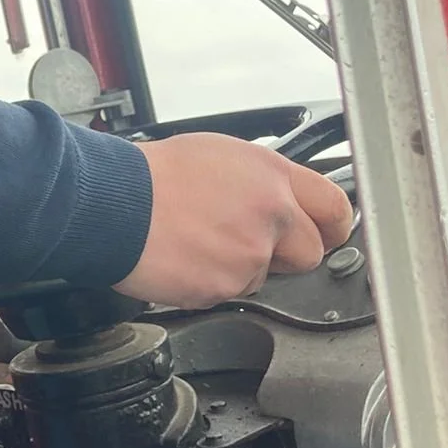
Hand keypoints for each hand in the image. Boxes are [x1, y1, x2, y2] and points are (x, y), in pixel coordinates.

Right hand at [116, 132, 353, 309]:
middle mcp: (269, 214)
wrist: (113, 203)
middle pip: (309, 253)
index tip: (326, 234)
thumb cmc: (152, 176)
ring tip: (199, 242)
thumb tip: (278, 200)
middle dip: (285, 254)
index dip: (332, 227)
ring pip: (264, 277)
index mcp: (271, 175)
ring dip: (239, 268)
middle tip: (247, 243)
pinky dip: (209, 282)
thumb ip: (261, 181)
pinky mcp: (223, 286)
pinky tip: (185, 258)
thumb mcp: (220, 155)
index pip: (334, 207)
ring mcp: (249, 254)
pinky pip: (228, 292)